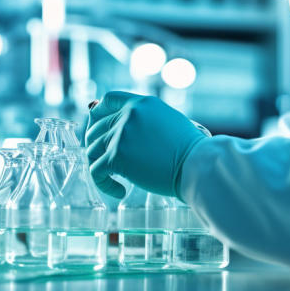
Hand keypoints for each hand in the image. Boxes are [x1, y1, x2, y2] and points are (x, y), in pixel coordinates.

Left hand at [85, 91, 207, 198]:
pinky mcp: (117, 156)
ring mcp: (121, 134)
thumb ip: (146, 121)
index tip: (96, 126)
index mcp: (143, 103)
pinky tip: (119, 191)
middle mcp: (129, 114)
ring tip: (114, 179)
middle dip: (95, 145)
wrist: (197, 164)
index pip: (109, 99)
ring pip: (92, 150)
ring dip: (99, 166)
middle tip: (104, 161)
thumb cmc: (191, 150)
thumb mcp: (168, 121)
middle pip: (95, 127)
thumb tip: (122, 131)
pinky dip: (103, 184)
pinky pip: (96, 170)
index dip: (98, 113)